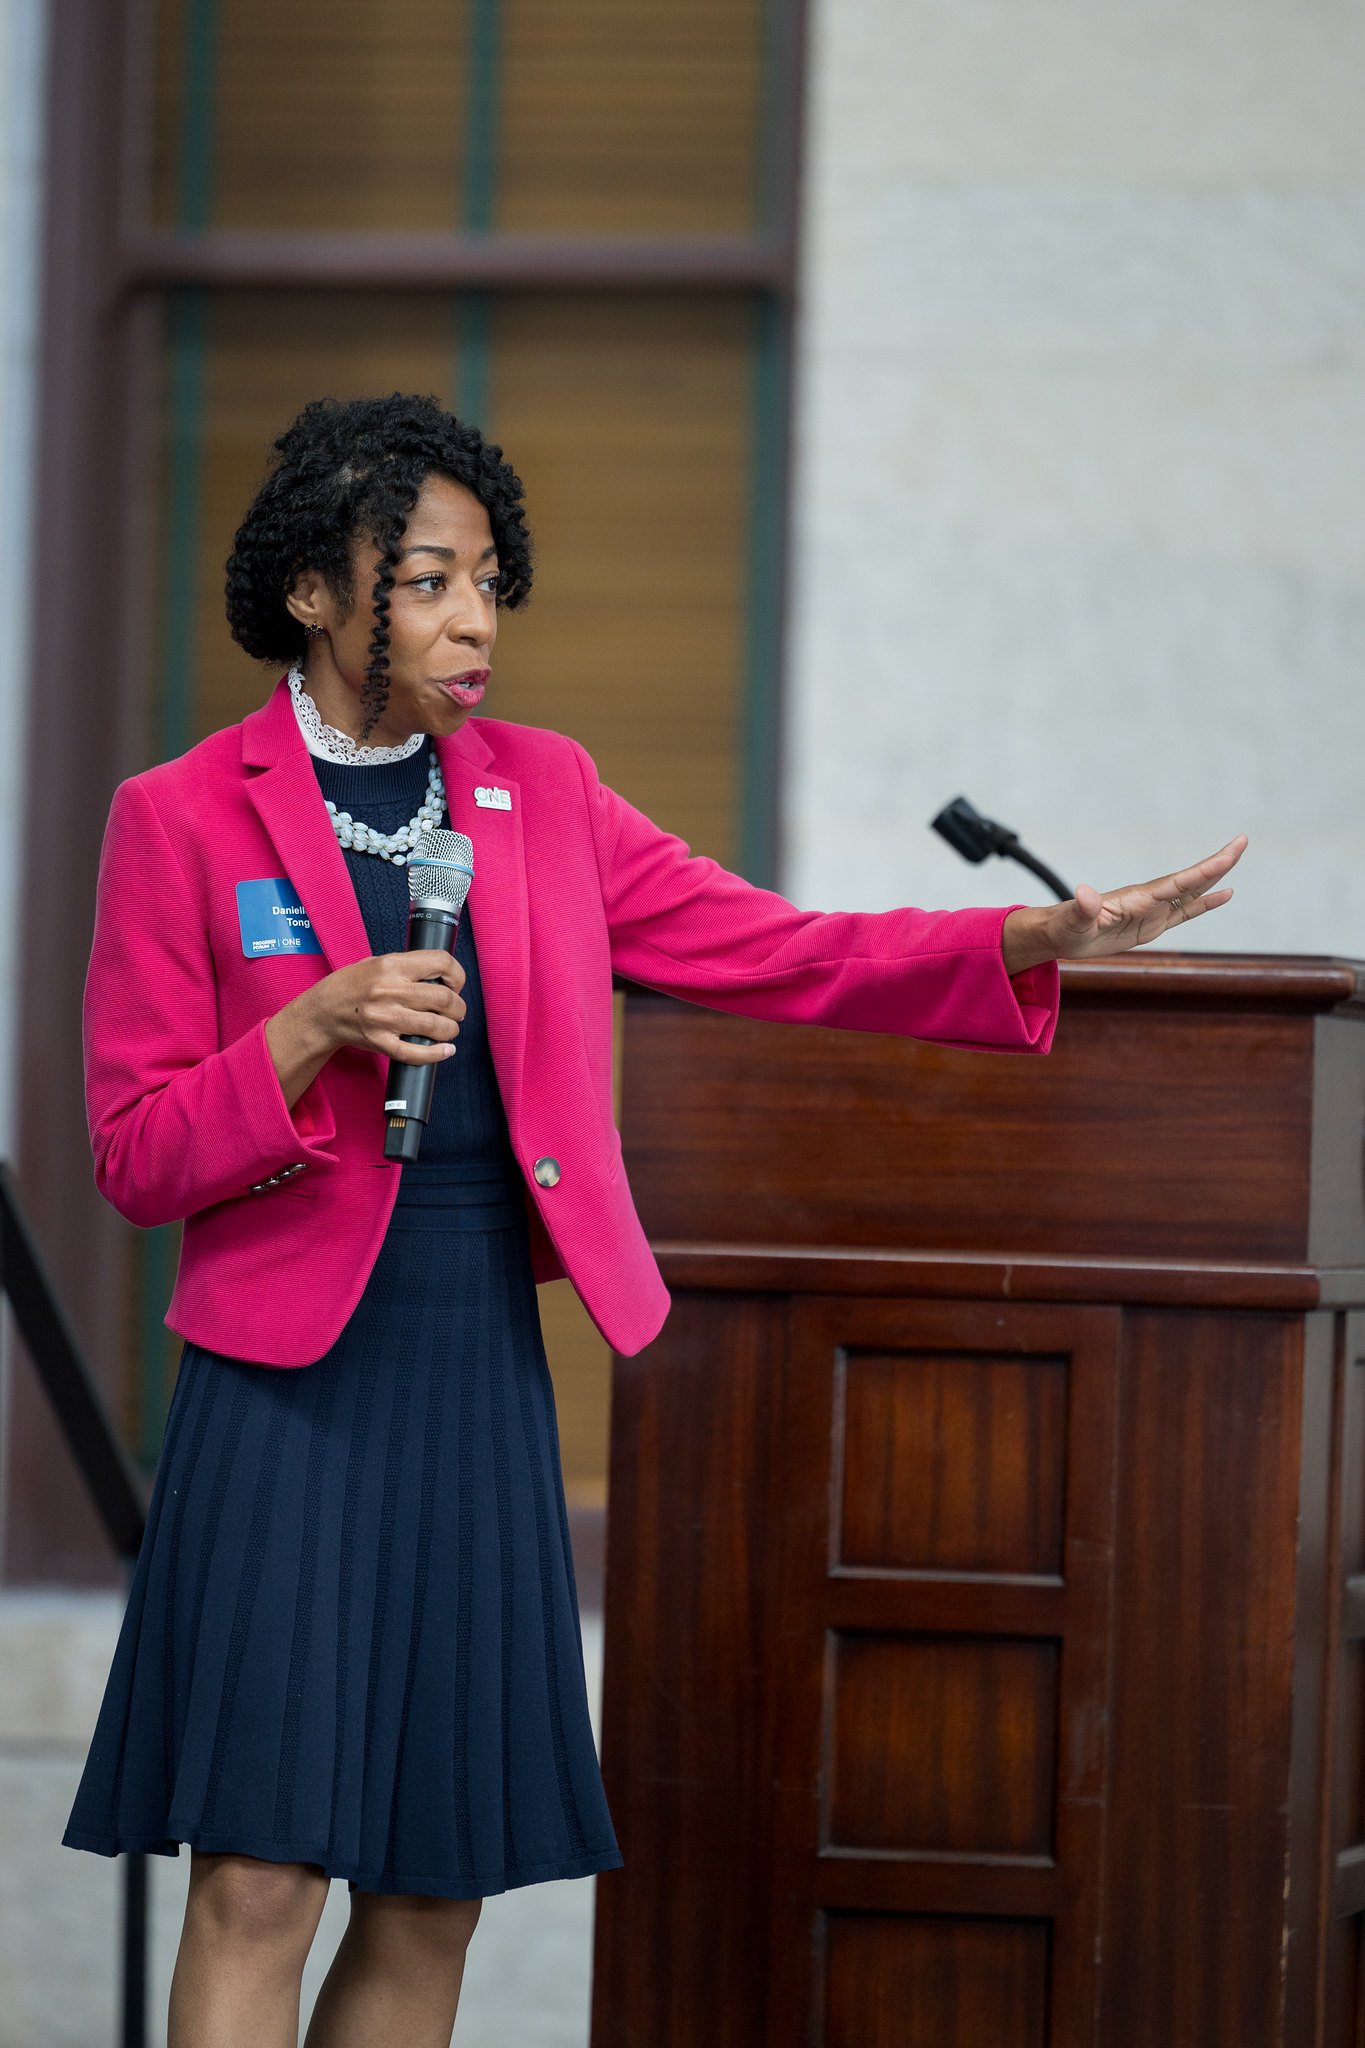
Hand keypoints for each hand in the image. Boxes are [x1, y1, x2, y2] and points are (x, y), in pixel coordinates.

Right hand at [266, 949, 466, 1108]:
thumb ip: (408, 967)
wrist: (322, 1011)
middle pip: (444, 998)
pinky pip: (415, 1053)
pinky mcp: (380, 1042)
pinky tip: (445, 1050)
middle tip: (456, 1011)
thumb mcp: (377, 962)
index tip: (456, 984)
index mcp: (391, 966)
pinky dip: (436, 1054)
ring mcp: (385, 1018)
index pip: (441, 962)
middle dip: (458, 1007)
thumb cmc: (351, 985)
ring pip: (436, 1026)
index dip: (457, 974)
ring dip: (451, 1029)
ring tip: (448, 1028)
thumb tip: (443, 975)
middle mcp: (389, 991)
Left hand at [1001, 835, 1247, 974]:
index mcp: (1136, 898)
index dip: (1202, 872)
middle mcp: (1149, 899)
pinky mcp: (1152, 924)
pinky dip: (1207, 903)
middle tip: (1243, 841)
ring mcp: (1152, 910)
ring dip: (1216, 876)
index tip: (1225, 857)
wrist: (1059, 934)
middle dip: (1217, 862)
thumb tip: (1084, 893)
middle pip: (1190, 879)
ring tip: (1238, 857)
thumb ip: (1082, 908)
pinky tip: (1226, 894)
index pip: (1176, 883)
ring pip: (1192, 891)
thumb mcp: (1072, 922)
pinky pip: (1185, 912)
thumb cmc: (1064, 927)